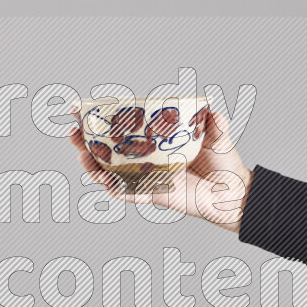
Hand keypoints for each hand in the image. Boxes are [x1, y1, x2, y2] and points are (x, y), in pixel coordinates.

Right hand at [67, 111, 252, 232]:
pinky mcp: (155, 197)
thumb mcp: (218, 138)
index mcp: (153, 145)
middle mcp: (146, 162)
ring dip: (93, 168)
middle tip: (72, 133)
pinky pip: (131, 196)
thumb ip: (216, 124)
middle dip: (84, 144)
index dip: (98, 123)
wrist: (234, 193)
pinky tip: (108, 183)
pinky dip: (119, 191)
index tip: (78, 110)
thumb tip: (213, 110)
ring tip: (84, 156)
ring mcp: (148, 180)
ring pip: (111, 176)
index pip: (121, 132)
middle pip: (106, 154)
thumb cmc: (224, 165)